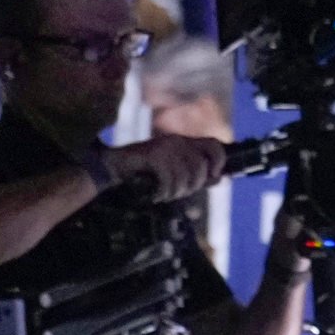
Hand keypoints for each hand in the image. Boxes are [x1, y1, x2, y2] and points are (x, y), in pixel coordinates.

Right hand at [109, 131, 234, 201]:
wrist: (114, 166)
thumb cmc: (146, 172)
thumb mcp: (175, 172)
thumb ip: (197, 175)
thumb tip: (220, 179)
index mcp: (185, 142)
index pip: (214, 145)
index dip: (219, 161)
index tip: (213, 176)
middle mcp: (177, 141)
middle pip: (200, 167)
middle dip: (192, 186)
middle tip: (177, 192)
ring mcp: (165, 147)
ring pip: (185, 177)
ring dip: (175, 192)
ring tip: (164, 193)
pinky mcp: (153, 155)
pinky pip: (169, 181)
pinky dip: (163, 192)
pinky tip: (156, 193)